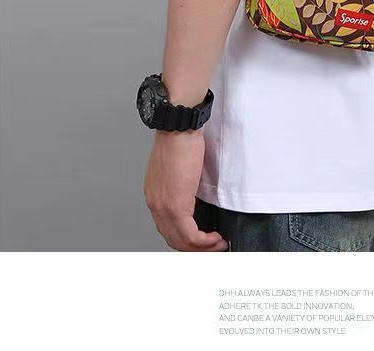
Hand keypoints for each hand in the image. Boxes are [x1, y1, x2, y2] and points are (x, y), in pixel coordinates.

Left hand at [144, 129, 227, 251]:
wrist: (178, 126)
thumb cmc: (180, 139)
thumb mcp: (179, 167)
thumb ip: (183, 184)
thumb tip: (196, 193)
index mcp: (155, 195)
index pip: (168, 227)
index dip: (187, 237)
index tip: (203, 239)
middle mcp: (155, 204)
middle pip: (173, 239)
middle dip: (196, 248)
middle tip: (213, 247)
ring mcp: (163, 207)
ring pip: (181, 241)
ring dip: (202, 247)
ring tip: (218, 245)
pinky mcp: (176, 205)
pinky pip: (189, 235)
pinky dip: (204, 241)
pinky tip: (215, 238)